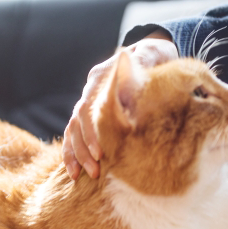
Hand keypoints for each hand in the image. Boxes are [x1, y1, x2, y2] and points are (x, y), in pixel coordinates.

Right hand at [62, 35, 177, 179]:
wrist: (151, 53)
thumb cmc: (155, 57)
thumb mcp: (153, 54)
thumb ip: (142, 62)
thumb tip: (128, 70)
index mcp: (102, 75)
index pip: (89, 106)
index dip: (92, 131)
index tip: (101, 153)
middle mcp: (91, 87)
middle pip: (78, 119)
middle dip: (84, 147)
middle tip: (95, 170)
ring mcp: (89, 98)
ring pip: (73, 128)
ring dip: (77, 152)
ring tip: (83, 175)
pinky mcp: (91, 111)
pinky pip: (74, 132)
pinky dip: (72, 151)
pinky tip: (74, 171)